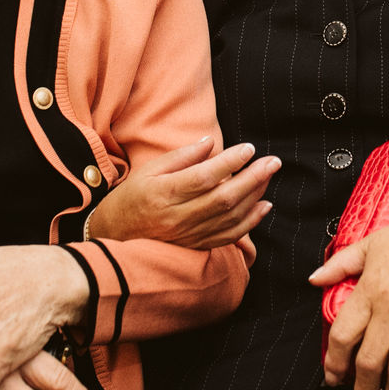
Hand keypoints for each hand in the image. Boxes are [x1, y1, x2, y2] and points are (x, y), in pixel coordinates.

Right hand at [83, 135, 277, 248]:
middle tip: (274, 161)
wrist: (114, 237)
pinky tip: (264, 205)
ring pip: (231, 217)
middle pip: (224, 198)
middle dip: (254, 178)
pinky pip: (229, 237)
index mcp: (163, 193)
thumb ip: (181, 157)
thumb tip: (211, 143)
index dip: (229, 162)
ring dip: (255, 196)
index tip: (249, 148)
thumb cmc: (131, 198)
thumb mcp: (148, 171)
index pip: (203, 177)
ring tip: (269, 176)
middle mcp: (178, 217)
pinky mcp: (196, 247)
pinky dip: (251, 222)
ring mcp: (189, 235)